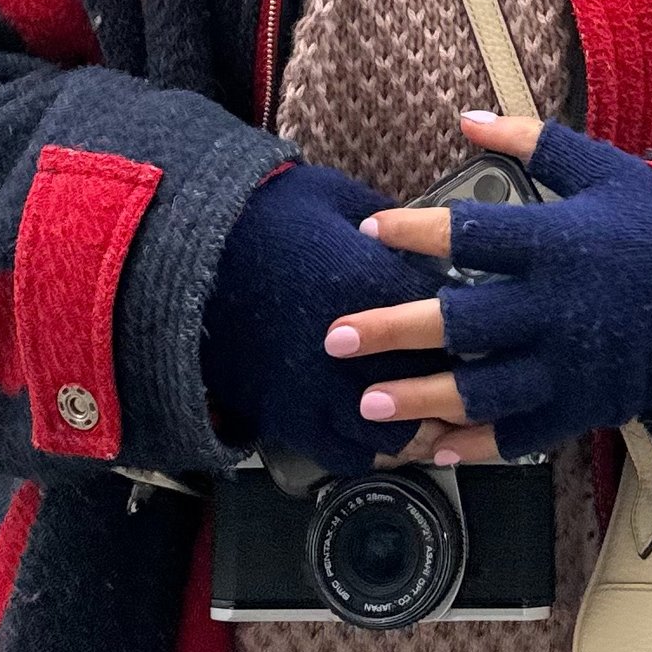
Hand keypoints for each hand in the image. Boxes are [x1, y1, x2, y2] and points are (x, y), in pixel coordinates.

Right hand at [202, 161, 447, 474]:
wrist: (180, 255)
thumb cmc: (257, 215)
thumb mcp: (330, 196)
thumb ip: (384, 219)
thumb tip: (416, 232)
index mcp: (378, 287)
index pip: (451, 321)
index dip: (466, 327)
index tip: (471, 324)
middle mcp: (360, 349)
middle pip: (433, 388)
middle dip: (452, 388)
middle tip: (461, 381)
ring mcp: (322, 389)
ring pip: (394, 434)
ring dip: (415, 429)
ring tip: (425, 418)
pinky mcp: (288, 416)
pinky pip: (344, 454)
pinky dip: (366, 449)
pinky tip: (373, 432)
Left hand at [327, 110, 651, 464]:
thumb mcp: (602, 168)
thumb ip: (532, 143)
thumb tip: (465, 116)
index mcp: (556, 241)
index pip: (470, 231)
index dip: (414, 229)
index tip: (368, 229)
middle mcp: (556, 306)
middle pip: (460, 321)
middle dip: (392, 330)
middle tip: (335, 337)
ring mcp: (571, 363)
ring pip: (483, 389)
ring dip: (421, 399)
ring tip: (368, 407)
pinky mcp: (587, 404)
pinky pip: (524, 434)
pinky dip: (478, 445)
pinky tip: (434, 447)